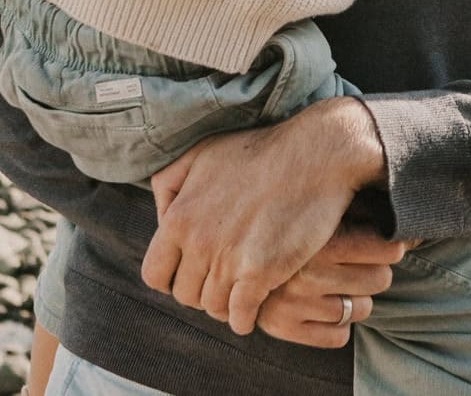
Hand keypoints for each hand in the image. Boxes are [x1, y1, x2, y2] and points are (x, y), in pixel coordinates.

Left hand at [141, 99, 385, 328]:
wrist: (315, 155)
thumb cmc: (260, 151)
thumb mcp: (200, 154)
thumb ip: (169, 185)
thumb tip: (161, 217)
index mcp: (178, 217)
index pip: (155, 274)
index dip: (173, 277)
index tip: (193, 272)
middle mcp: (198, 243)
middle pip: (185, 295)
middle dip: (202, 290)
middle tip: (223, 279)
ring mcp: (228, 260)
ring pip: (213, 308)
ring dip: (226, 304)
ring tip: (240, 291)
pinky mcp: (260, 273)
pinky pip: (240, 317)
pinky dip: (245, 318)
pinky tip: (255, 305)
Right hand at [203, 226, 404, 341]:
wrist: (228, 229)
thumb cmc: (290, 208)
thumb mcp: (324, 202)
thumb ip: (365, 206)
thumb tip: (417, 227)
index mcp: (322, 237)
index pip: (389, 249)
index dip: (394, 246)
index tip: (391, 243)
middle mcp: (306, 272)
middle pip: (380, 279)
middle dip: (374, 271)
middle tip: (362, 261)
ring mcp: (293, 301)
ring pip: (361, 309)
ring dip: (357, 297)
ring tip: (342, 282)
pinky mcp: (283, 326)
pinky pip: (337, 336)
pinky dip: (338, 324)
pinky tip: (328, 305)